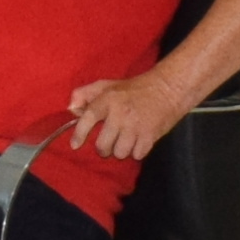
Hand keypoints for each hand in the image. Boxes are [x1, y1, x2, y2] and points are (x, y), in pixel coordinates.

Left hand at [62, 72, 181, 167]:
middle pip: (103, 146)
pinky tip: (138, 142)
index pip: (87, 119)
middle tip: (108, 144)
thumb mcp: (108, 84)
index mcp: (108, 99)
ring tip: (124, 142)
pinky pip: (136, 155)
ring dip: (121, 150)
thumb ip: (85, 94)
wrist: (169, 88)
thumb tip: (71, 109)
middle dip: (103, 149)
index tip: (75, 145)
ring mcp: (135, 127)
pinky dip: (136, 152)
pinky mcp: (150, 136)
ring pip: (119, 153)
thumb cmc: (135, 88)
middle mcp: (120, 114)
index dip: (79, 134)